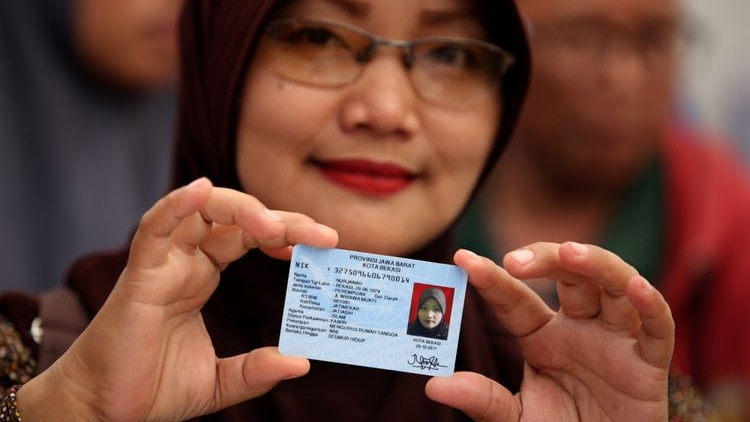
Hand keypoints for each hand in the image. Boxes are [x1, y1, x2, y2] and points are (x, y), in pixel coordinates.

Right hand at [20, 178, 338, 420]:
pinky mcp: (139, 278)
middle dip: (281, 220)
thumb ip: (257, 370)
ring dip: (243, 209)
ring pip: (201, 212)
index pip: (250, 237)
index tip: (324, 244)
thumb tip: (301, 363)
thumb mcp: (220, 382)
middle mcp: (185, 263)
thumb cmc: (152, 389)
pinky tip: (202, 191)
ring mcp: (162, 266)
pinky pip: (154, 229)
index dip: (286, 233)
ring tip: (277, 227)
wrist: (105, 414)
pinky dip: (176, 205)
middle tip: (323, 236)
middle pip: (235, 218)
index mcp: (203, 277)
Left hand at [426, 242, 673, 420]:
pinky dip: (650, 304)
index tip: (462, 258)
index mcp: (541, 336)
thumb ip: (483, 401)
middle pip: (567, 276)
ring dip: (595, 263)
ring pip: (612, 285)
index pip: (515, 300)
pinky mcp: (650, 361)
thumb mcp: (516, 419)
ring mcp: (615, 339)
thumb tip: (435, 386)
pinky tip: (635, 287)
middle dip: (544, 259)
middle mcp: (578, 327)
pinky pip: (658, 326)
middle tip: (514, 259)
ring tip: (569, 252)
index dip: (491, 279)